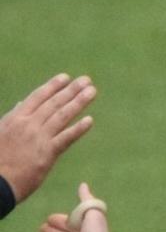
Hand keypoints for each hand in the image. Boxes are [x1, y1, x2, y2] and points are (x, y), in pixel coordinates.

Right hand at [0, 74, 95, 202]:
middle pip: (53, 103)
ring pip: (62, 116)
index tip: (66, 77)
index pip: (37, 97)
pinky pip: (66, 139)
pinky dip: (78, 129)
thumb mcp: (0, 132)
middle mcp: (28, 124)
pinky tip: (90, 121)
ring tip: (91, 92)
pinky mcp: (47, 154)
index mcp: (15, 118)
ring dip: (78, 102)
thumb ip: (12, 117)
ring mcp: (38, 138)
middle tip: (87, 80)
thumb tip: (20, 104)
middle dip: (71, 90)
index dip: (52, 86)